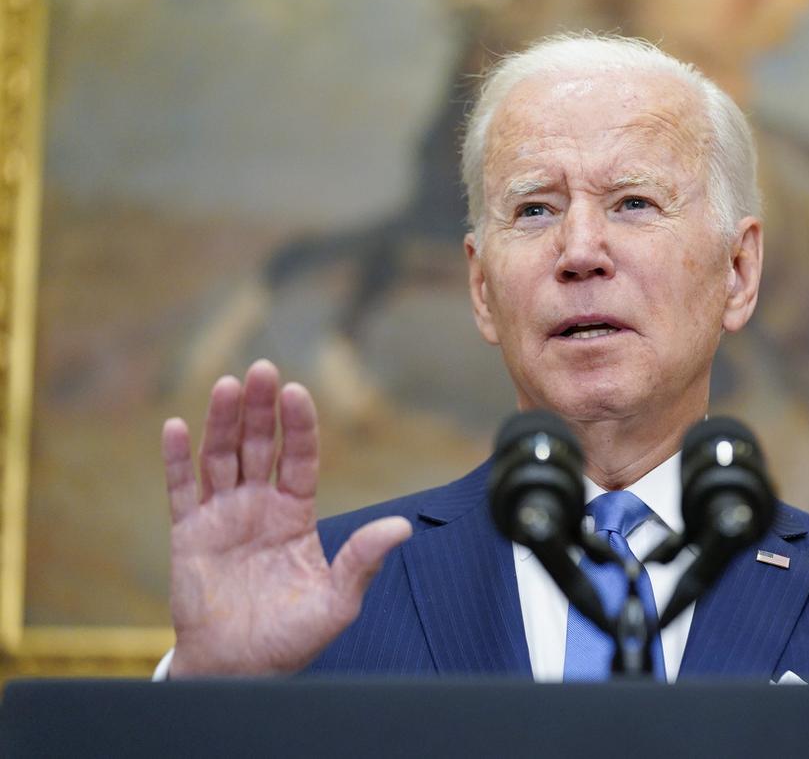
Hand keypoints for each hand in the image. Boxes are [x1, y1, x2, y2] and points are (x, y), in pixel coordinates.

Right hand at [162, 360, 411, 675]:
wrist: (241, 669)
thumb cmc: (292, 637)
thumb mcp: (337, 601)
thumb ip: (363, 561)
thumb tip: (403, 528)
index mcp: (295, 514)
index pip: (300, 457)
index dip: (299, 426)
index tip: (297, 393)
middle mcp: (259, 506)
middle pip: (258, 445)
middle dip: (260, 408)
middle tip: (262, 369)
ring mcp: (222, 516)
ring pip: (220, 457)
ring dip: (222, 421)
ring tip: (227, 385)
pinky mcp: (188, 534)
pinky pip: (180, 490)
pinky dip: (175, 460)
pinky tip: (175, 426)